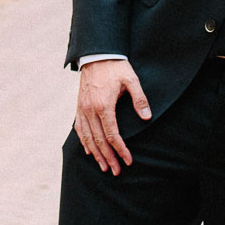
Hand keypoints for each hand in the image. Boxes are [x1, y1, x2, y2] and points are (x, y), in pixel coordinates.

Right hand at [73, 59, 150, 174]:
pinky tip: (88, 150)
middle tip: (117, 171)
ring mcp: (82, 108)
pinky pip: (79, 128)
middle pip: (99, 140)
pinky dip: (83, 141)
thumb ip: (139, 98)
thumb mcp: (131, 79)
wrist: (96, 54)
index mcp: (104, 105)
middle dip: (109, 157)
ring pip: (87, 137)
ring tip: (103, 166)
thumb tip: (146, 116)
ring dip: (95, 153)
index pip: (112, 135)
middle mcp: (90, 110)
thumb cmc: (115, 67)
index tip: (128, 161)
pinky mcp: (79, 106)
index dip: (120, 150)